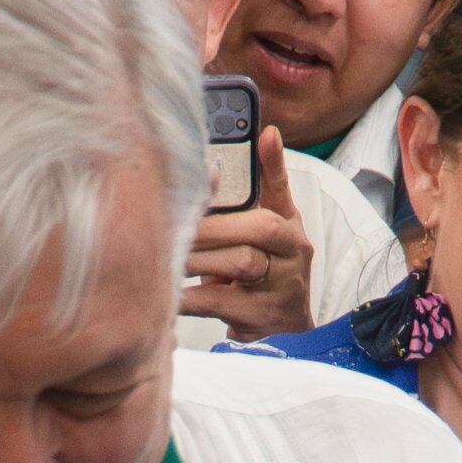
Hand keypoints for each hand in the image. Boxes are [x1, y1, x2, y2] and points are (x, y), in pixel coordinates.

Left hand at [180, 128, 313, 339]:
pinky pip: (220, 304)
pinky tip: (169, 293)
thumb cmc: (268, 267)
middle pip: (255, 230)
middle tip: (173, 227)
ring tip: (168, 257)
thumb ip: (262, 185)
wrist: (286, 326)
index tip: (258, 141)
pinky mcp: (263, 318)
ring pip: (240, 264)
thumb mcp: (270, 227)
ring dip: (199, 260)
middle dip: (209, 228)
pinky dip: (191, 298)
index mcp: (290, 228)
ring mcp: (282, 288)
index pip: (278, 195)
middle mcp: (293, 255)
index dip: (271, 166)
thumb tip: (260, 136)